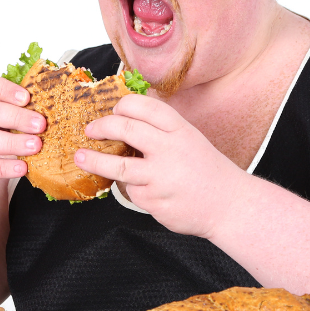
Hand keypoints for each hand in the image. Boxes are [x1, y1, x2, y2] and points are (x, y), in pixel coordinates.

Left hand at [74, 94, 248, 237]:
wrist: (229, 204)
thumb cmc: (206, 169)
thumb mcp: (189, 138)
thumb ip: (161, 129)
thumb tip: (123, 118)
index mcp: (180, 129)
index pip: (143, 106)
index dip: (122, 106)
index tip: (112, 111)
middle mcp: (170, 149)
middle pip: (125, 129)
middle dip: (102, 127)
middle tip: (90, 130)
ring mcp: (161, 177)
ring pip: (118, 165)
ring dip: (94, 160)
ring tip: (80, 157)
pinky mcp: (154, 201)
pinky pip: (131, 192)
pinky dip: (131, 188)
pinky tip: (141, 188)